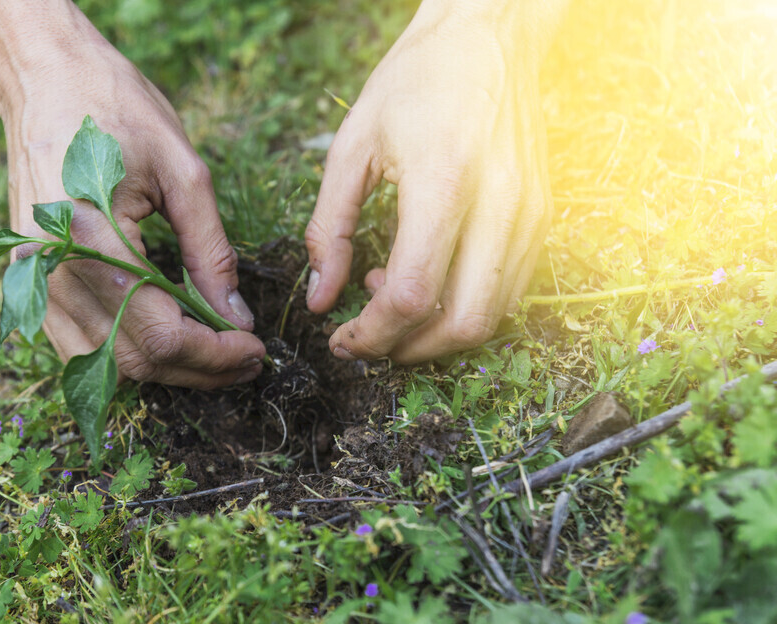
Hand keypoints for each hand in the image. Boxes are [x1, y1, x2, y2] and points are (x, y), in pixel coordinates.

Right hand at [0, 1, 264, 387]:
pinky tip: (167, 341)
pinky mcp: (29, 282)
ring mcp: (34, 282)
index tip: (256, 349)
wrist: (43, 79)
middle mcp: (53, 272)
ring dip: (166, 369)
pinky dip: (125, 355)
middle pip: (135, 359)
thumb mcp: (183, 172)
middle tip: (247, 359)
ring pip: (106, 362)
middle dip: (200, 368)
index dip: (215, 354)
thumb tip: (236, 316)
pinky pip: (78, 346)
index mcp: (90, 238)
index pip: (161, 333)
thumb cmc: (115, 109)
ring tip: (215, 355)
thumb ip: (211, 252)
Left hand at [304, 0, 561, 363]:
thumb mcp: (352, 147)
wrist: (489, 36)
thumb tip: (320, 299)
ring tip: (390, 295)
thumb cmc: (415, 82)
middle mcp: (499, 204)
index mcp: (444, 180)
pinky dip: (464, 307)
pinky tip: (426, 277)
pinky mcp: (541, 217)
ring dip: (437, 331)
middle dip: (409, 350)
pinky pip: (508, 292)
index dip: (372, 334)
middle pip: (463, 323)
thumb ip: (330, 228)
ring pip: (492, 317)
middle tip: (368, 340)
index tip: (342, 341)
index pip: (412, 293)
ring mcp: (529, 214)